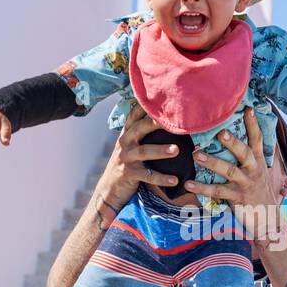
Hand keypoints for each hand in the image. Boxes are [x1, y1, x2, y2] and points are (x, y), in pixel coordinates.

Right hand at [92, 103, 180, 229]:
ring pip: (144, 152)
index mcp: (127, 134)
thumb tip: (162, 118)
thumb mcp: (130, 146)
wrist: (110, 188)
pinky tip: (174, 180)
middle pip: (140, 129)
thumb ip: (140, 133)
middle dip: (155, 123)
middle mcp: (125, 143)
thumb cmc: (126, 164)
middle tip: (173, 120)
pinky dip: (161, 178)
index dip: (145, 106)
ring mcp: (126, 158)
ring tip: (177, 150)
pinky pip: (147, 176)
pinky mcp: (128, 174)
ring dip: (161, 150)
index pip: (135, 115)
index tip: (160, 98)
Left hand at [184, 107, 284, 243]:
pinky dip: (201, 188)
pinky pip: (217, 192)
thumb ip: (249, 155)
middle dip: (233, 142)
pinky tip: (188, 184)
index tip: (248, 108)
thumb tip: (235, 135)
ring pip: (229, 171)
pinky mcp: (236, 198)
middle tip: (220, 132)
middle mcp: (253, 170)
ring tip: (196, 155)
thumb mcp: (258, 170)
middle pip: (244, 153)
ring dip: (212, 162)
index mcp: (258, 161)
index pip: (257, 139)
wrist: (267, 219)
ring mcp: (245, 184)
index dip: (253, 124)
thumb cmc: (258, 190)